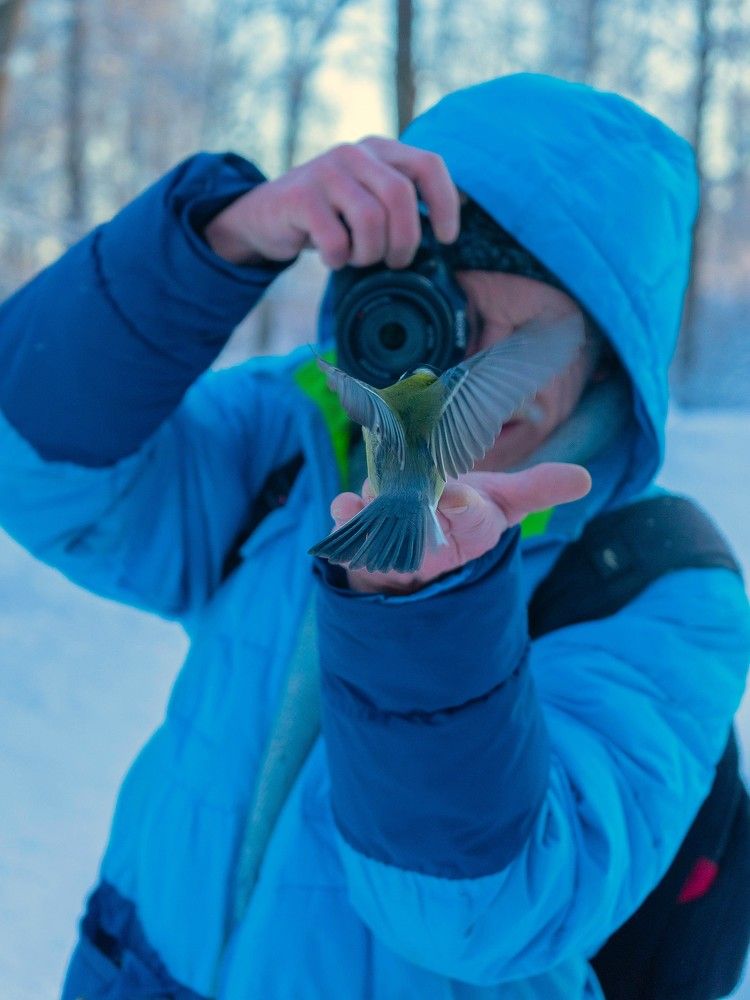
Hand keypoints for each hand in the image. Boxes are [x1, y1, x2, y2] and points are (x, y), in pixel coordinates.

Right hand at [203, 137, 459, 269]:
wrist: (266, 217)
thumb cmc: (330, 218)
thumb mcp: (369, 201)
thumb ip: (401, 207)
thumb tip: (444, 239)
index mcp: (380, 150)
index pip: (428, 165)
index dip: (445, 204)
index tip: (446, 238)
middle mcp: (355, 152)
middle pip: (401, 196)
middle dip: (405, 241)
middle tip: (396, 262)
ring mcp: (326, 170)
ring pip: (370, 219)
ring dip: (370, 253)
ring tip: (359, 259)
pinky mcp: (301, 196)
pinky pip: (336, 239)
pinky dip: (339, 260)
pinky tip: (333, 259)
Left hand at [328, 463, 591, 593]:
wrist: (416, 546)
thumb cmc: (461, 517)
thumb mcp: (502, 502)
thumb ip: (537, 488)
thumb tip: (583, 479)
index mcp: (473, 529)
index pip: (475, 517)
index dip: (467, 508)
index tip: (459, 494)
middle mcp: (436, 541)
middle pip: (427, 522)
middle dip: (417, 506)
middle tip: (409, 490)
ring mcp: (396, 544)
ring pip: (386, 526)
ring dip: (375, 509)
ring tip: (367, 496)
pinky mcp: (362, 542)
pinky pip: (350, 534)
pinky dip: (345, 518)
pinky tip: (343, 505)